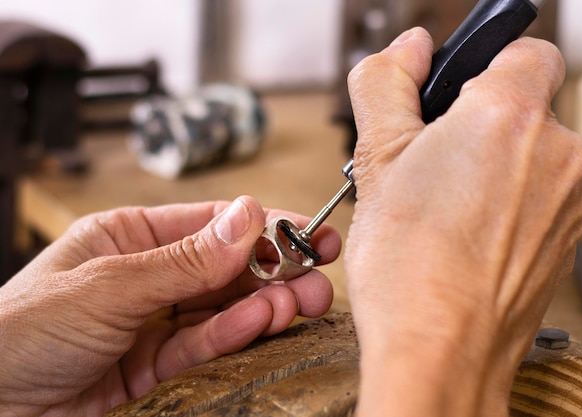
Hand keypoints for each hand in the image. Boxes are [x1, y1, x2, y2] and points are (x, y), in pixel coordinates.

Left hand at [0, 196, 340, 415]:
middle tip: (318, 272)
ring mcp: (154, 324)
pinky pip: (204, 345)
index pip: (209, 225)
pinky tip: (263, 320)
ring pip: (223, 308)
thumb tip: (247, 216)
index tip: (307, 231)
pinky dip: (235, 333)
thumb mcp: (106, 284)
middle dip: (275, 269)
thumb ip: (183, 258)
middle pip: (224, 267)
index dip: (262, 226)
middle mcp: (147, 277)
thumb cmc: (16, 332)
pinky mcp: (157, 369)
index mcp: (128, 237)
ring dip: (265, 302)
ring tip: (301, 301)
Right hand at [344, 28, 581, 415]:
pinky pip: (539, 199)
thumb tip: (405, 51)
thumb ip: (386, 85)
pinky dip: (508, 205)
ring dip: (493, 167)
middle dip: (478, 124)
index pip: (523, 49)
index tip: (450, 98)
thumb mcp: (376, 158)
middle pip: (524, 107)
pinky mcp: (567, 237)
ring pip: (531, 156)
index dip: (481, 68)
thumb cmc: (410, 268)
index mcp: (509, 114)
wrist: (442, 351)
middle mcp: (556, 151)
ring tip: (442, 208)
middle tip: (428, 163)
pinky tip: (464, 235)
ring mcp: (568, 199)